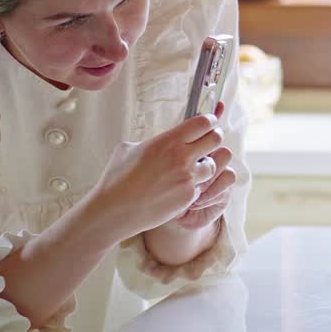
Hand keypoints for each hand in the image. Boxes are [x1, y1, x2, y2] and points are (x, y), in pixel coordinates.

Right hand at [83, 113, 224, 241]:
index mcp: (168, 141)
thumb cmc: (117, 177)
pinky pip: (201, 186)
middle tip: (208, 142)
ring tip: (193, 167)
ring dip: (206, 165)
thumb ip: (154, 141)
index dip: (209, 121)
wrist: (114, 209)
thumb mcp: (129, 148)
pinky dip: (195, 185)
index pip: (204, 122)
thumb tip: (164, 139)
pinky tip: (179, 187)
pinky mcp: (189, 197)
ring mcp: (188, 179)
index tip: (208, 123)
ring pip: (213, 166)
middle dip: (214, 138)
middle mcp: (182, 158)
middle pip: (216, 139)